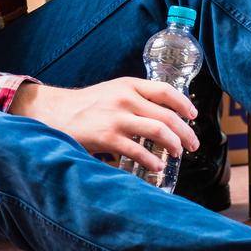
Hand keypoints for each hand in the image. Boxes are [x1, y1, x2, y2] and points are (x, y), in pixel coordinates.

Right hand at [9, 77, 199, 175]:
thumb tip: (164, 115)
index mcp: (129, 84)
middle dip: (185, 132)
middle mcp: (125, 98)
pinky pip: (138, 150)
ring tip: (179, 153)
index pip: (166, 91)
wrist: (57, 113)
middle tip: (192, 144)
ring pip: (158, 131)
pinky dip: (152, 160)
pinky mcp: (107, 137)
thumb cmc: (88, 104)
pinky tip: (158, 166)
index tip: (193, 116)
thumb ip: (136, 98)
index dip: (184, 104)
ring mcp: (117, 117)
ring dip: (174, 145)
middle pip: (167, 115)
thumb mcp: (114, 91)